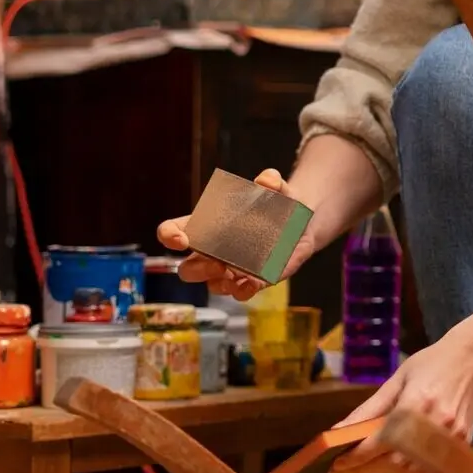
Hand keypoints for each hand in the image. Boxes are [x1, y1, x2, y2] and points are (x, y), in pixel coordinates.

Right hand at [157, 169, 314, 303]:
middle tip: (216, 262)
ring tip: (236, 277)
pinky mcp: (252, 280)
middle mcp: (213, 251)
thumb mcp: (277, 188)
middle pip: (188, 268)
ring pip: (212, 284)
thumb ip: (271, 181)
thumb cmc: (278, 202)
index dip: (168, 235)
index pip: (173, 231)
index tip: (179, 239)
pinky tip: (252, 284)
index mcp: (207, 225)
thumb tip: (267, 180)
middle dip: (196, 269)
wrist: (304, 222)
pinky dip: (243, 291)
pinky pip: (240, 292)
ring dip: (219, 283)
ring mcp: (231, 269)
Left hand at [341, 322, 472, 467]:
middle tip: (343, 469)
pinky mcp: (461, 445)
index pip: (380, 442)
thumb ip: (369, 409)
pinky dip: (406, 470)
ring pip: (410, 470)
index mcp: (415, 405)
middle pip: (393, 462)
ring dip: (384, 471)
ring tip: (364, 466)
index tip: (335, 465)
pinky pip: (428, 468)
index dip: (355, 457)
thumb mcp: (396, 380)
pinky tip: (391, 463)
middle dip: (365, 468)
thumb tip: (338, 430)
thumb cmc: (431, 364)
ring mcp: (450, 439)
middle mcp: (434, 426)